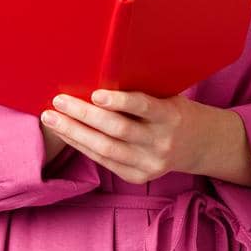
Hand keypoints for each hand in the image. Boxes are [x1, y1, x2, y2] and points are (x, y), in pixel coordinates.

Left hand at [40, 88, 219, 184]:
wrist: (198, 144)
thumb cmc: (173, 110)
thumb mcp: (166, 95)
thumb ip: (140, 89)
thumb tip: (97, 73)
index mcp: (171, 116)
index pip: (143, 108)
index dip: (120, 101)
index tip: (95, 93)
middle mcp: (161, 143)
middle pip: (117, 131)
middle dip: (83, 115)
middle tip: (58, 101)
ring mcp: (150, 164)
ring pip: (105, 149)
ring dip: (74, 133)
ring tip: (51, 118)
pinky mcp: (138, 177)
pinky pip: (104, 162)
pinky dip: (81, 146)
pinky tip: (65, 133)